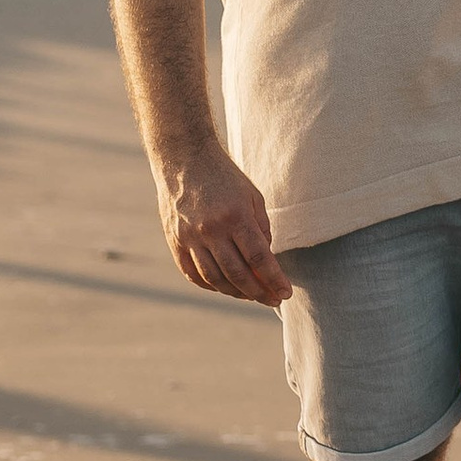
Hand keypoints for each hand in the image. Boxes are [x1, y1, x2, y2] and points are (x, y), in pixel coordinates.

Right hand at [158, 146, 291, 306]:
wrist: (184, 159)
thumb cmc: (224, 177)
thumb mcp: (252, 196)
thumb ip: (261, 228)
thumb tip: (266, 260)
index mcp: (235, 216)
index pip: (259, 257)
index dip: (274, 279)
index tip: (286, 293)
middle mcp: (211, 229)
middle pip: (237, 274)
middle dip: (258, 293)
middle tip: (272, 300)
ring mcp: (189, 237)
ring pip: (214, 279)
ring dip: (235, 293)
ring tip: (251, 295)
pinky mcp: (175, 240)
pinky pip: (192, 273)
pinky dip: (210, 286)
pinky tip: (224, 287)